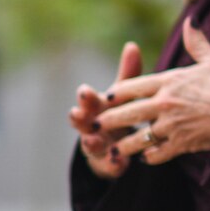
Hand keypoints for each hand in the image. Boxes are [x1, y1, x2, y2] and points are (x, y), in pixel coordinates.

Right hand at [69, 41, 145, 179]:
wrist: (116, 144)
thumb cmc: (117, 112)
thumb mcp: (123, 95)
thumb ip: (127, 74)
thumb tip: (132, 45)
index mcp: (96, 109)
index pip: (88, 101)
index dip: (85, 97)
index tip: (85, 90)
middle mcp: (91, 127)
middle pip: (82, 122)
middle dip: (79, 118)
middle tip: (77, 114)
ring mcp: (97, 146)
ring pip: (90, 145)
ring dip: (91, 142)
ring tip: (92, 140)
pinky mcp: (107, 164)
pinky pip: (109, 165)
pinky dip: (112, 164)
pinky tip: (118, 163)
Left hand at [97, 22, 209, 166]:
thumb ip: (197, 42)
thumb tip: (192, 21)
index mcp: (169, 81)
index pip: (129, 87)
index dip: (113, 94)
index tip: (105, 98)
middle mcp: (165, 103)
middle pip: (125, 114)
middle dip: (107, 121)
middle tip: (96, 125)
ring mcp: (171, 125)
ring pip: (135, 138)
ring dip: (124, 145)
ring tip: (116, 149)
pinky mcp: (180, 144)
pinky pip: (155, 154)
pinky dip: (148, 157)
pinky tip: (145, 156)